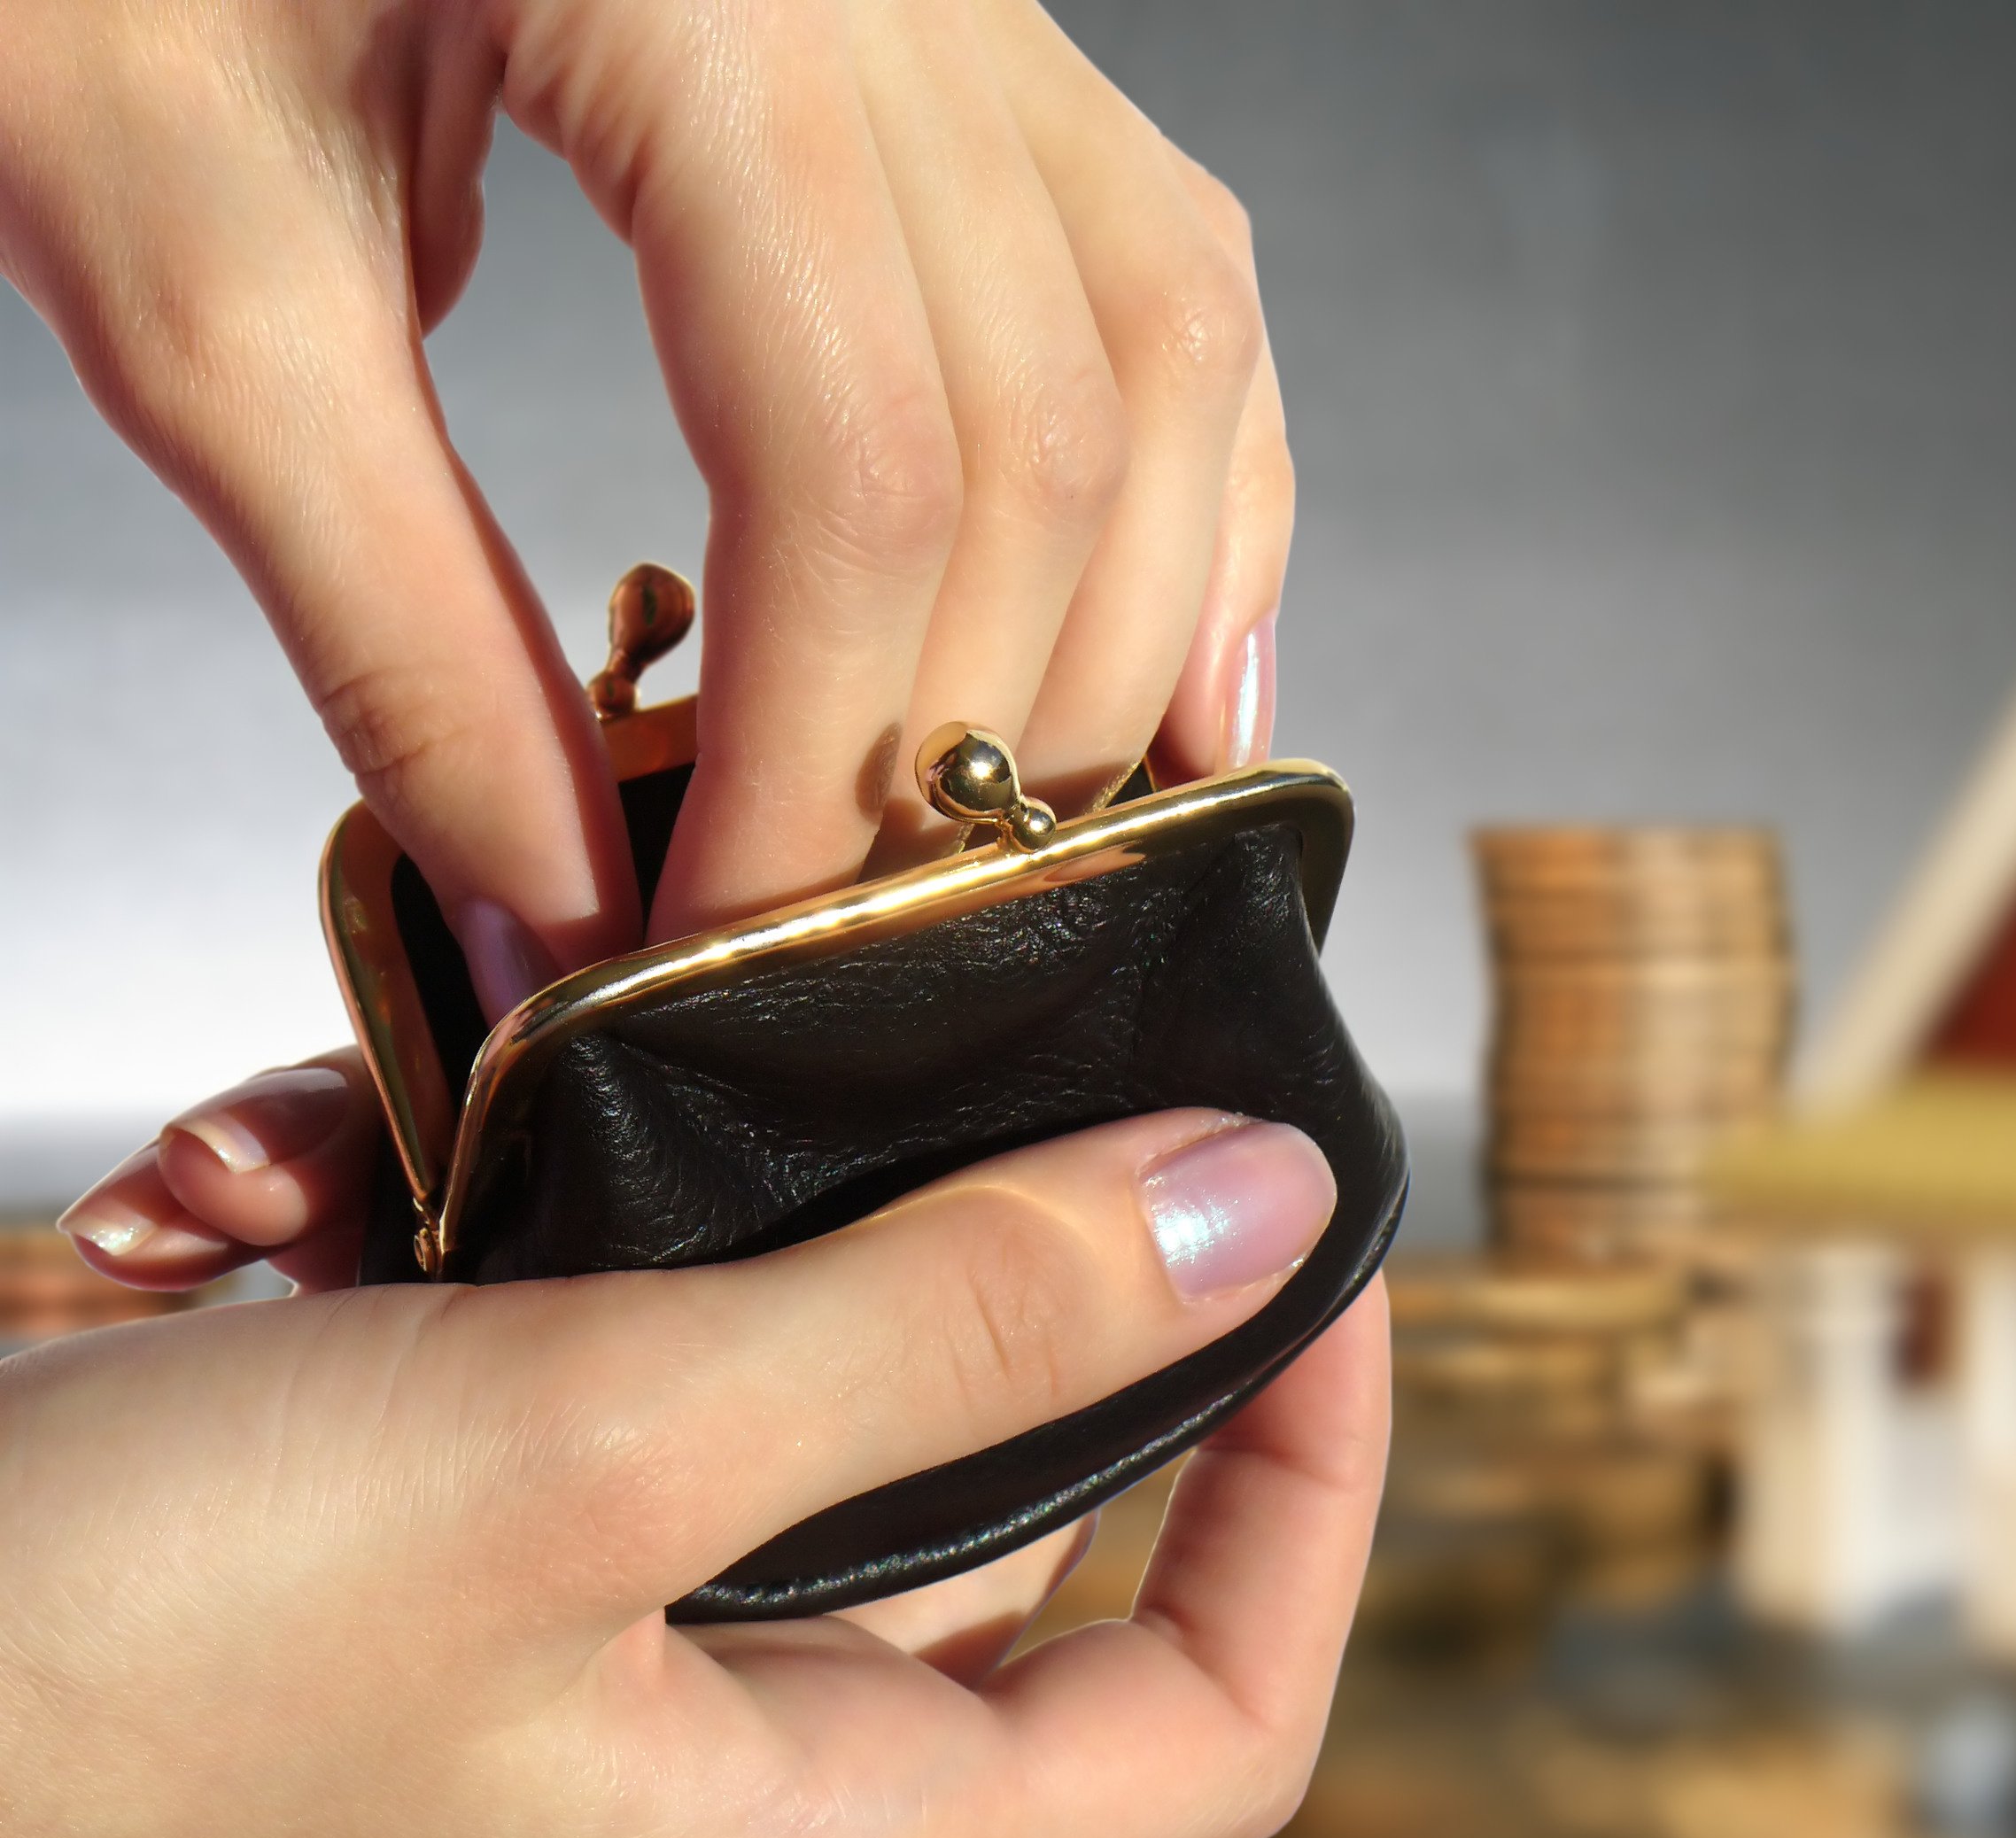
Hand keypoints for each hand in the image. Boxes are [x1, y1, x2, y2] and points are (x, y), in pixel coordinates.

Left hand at [0, 0, 1291, 1012]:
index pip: (857, 457)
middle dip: (966, 735)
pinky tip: (1174, 637)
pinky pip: (1165, 267)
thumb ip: (390, 610)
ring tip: (1033, 832)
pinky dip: (1193, 478)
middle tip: (849, 929)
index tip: (723, 936)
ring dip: (1122, 634)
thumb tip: (562, 896)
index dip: (818, 749)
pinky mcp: (976, 40)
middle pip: (1050, 435)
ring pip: (1162, 355)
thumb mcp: (188, 267)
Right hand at [23, 1106, 1381, 1837]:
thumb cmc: (126, 1655)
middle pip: (1005, 1481)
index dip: (1314, 1487)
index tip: (1312, 1248)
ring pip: (759, 1351)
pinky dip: (432, 1201)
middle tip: (967, 1024)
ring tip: (478, 1082)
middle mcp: (727, 1734)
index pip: (1210, 1708)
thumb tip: (1251, 1208)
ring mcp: (580, 1610)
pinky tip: (259, 1168)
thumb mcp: (598, 1454)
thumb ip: (949, 1332)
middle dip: (970, 1246)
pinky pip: (545, 1317)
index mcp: (816, 1823)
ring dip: (649, 1192)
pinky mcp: (438, 1498)